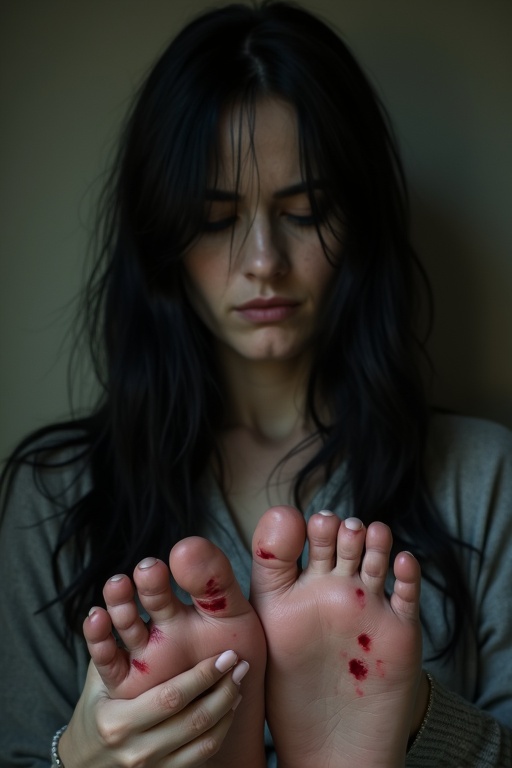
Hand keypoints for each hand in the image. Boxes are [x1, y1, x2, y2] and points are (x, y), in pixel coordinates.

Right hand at [59, 653, 244, 767]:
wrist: (84, 763)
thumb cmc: (94, 710)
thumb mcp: (98, 680)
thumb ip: (112, 647)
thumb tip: (117, 606)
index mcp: (118, 722)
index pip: (170, 697)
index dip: (202, 676)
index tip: (225, 654)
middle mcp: (137, 751)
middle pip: (194, 720)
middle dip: (223, 690)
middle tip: (240, 664)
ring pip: (204, 741)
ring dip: (227, 709)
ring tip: (239, 682)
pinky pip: (203, 756)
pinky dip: (221, 731)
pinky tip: (228, 708)